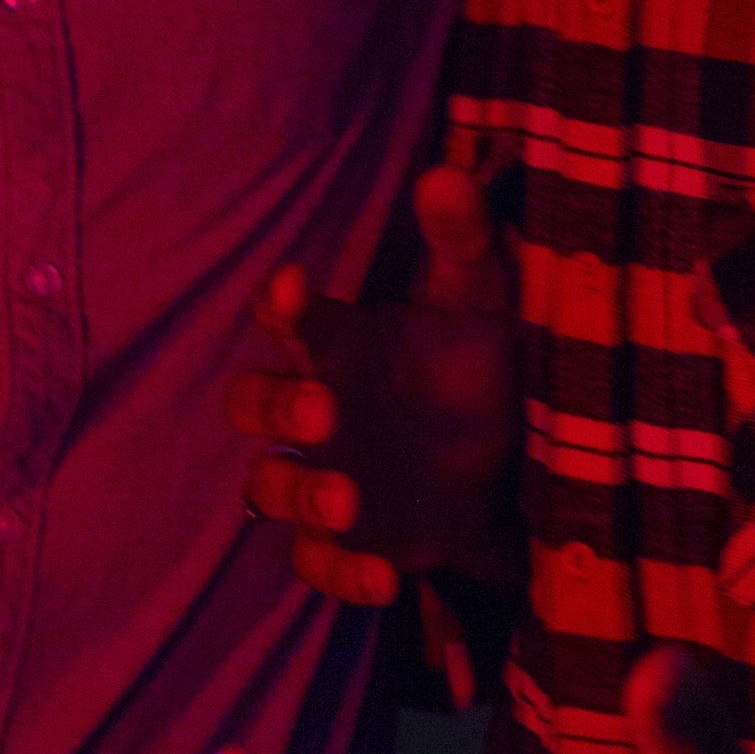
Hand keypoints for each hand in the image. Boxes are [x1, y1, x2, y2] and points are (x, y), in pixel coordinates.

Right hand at [231, 153, 519, 604]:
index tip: (295, 286)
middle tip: (325, 412)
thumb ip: (463, 241)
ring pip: (268, 484)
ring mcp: (321, 475)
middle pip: (253, 401)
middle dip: (278, 406)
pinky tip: (383, 578)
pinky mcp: (345, 541)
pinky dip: (341, 573)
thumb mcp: (481, 299)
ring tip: (348, 500)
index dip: (285, 303)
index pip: (292, 317)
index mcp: (337, 342)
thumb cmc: (469, 364)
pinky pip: (316, 562)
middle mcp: (313, 405)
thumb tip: (448, 175)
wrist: (501, 465)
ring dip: (300, 493)